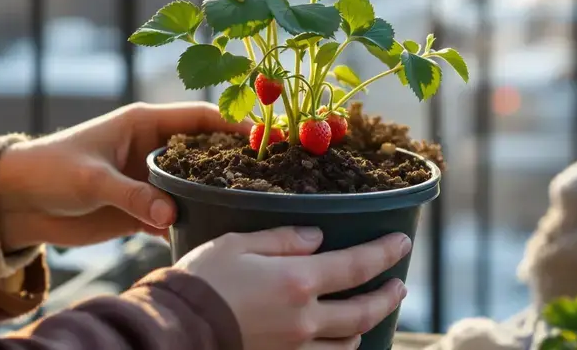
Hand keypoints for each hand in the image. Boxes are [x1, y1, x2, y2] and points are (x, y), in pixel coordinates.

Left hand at [0, 101, 247, 249]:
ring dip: (214, 196)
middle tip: (267, 177)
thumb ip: (132, 195)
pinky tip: (213, 234)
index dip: (231, 124)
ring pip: (194, 186)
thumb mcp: (91, 179)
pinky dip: (192, 222)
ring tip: (248, 208)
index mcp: (144, 123)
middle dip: (232, 162)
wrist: (18, 203)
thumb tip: (172, 213)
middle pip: (204, 152)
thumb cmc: (50, 171)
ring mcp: (149, 180)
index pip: (199, 118)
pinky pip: (176, 214)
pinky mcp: (141, 208)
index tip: (262, 138)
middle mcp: (153, 149)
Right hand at [176, 227, 411, 349]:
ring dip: (365, 327)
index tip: (402, 243)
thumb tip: (317, 237)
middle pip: (362, 311)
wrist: (174, 330)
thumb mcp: (238, 244)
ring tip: (370, 315)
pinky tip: (341, 344)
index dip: (384, 253)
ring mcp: (295, 349)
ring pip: (347, 343)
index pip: (356, 266)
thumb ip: (282, 239)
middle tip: (399, 285)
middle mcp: (305, 319)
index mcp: (297, 281)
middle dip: (387, 296)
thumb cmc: (201, 280)